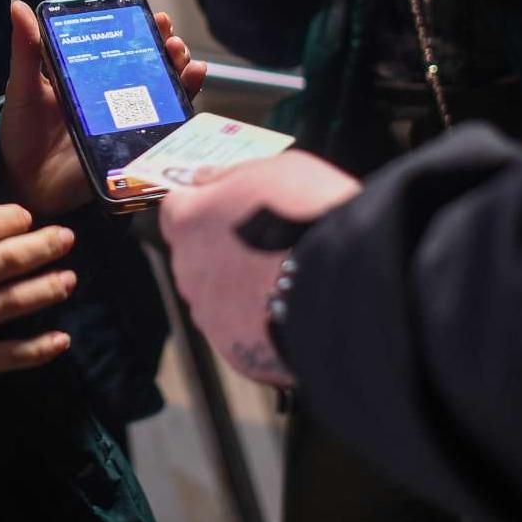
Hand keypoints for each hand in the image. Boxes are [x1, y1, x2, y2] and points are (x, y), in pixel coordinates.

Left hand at [0, 0, 206, 216]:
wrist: (27, 183)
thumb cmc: (21, 134)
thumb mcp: (23, 86)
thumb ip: (26, 49)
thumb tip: (18, 5)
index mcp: (87, 76)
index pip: (120, 46)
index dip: (140, 29)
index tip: (152, 15)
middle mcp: (111, 94)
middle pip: (149, 64)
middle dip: (166, 46)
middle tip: (170, 36)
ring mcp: (125, 119)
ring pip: (163, 88)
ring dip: (179, 67)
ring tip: (181, 55)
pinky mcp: (135, 143)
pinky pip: (166, 121)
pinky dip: (185, 100)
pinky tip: (192, 81)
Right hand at [0, 201, 78, 423]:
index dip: (13, 218)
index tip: (30, 218)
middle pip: (3, 260)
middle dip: (42, 246)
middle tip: (68, 239)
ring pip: (11, 302)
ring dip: (47, 289)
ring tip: (70, 280)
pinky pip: (4, 356)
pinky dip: (36, 350)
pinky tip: (61, 340)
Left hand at [157, 150, 362, 386]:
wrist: (345, 281)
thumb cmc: (309, 216)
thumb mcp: (275, 169)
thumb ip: (230, 175)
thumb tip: (204, 178)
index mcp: (190, 221)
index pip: (176, 212)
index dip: (204, 210)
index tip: (228, 210)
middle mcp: (188, 270)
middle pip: (196, 258)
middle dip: (224, 253)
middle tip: (269, 247)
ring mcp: (210, 316)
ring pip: (217, 300)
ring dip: (241, 292)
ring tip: (288, 282)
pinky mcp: (236, 352)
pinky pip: (242, 336)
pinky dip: (260, 327)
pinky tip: (293, 313)